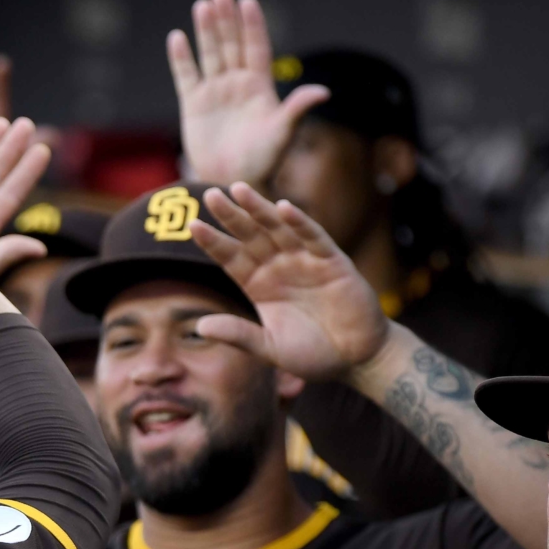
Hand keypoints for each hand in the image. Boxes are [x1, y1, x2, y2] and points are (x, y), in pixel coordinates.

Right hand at [168, 0, 324, 189]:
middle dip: (226, 19)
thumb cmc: (262, 161)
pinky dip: (181, 58)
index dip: (252, 25)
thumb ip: (296, 109)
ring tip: (202, 6)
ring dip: (206, 30)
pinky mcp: (193, 106)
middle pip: (231, 43)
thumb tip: (323, 91)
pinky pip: (186, 76)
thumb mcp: (282, 133)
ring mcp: (215, 93)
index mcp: (259, 86)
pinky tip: (178, 37)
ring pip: (210, 54)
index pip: (256, 47)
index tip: (248, 1)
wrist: (231, 183)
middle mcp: (237, 84)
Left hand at [186, 183, 390, 381]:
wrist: (356, 358)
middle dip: (232, 215)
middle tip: (211, 194)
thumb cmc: (313, 354)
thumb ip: (239, 335)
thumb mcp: (270, 349)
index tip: (192, 225)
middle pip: (250, 236)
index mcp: (259, 285)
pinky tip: (283, 208)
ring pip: (278, 229)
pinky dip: (300, 223)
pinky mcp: (332, 261)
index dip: (213, 241)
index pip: (231, 258)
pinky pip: (313, 237)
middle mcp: (278, 267)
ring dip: (260, 209)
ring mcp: (305, 261)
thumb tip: (199, 327)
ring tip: (240, 189)